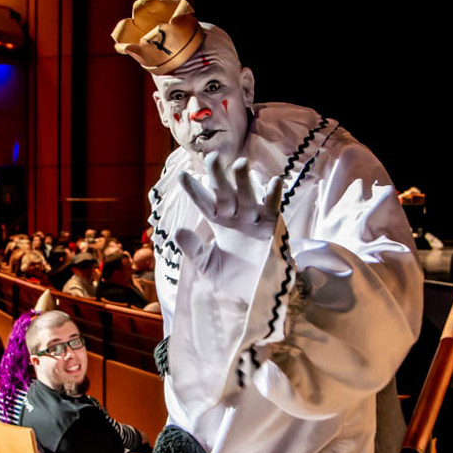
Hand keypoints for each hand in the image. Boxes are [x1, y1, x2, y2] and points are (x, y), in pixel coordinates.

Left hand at [175, 153, 282, 267]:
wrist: (256, 295)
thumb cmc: (232, 277)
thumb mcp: (207, 265)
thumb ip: (193, 249)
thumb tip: (177, 231)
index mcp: (219, 222)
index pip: (204, 203)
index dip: (194, 190)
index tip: (181, 175)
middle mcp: (235, 217)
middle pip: (225, 193)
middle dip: (218, 176)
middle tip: (212, 157)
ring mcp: (253, 221)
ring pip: (247, 197)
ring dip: (244, 182)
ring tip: (241, 164)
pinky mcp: (271, 229)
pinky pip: (272, 210)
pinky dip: (274, 197)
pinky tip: (275, 181)